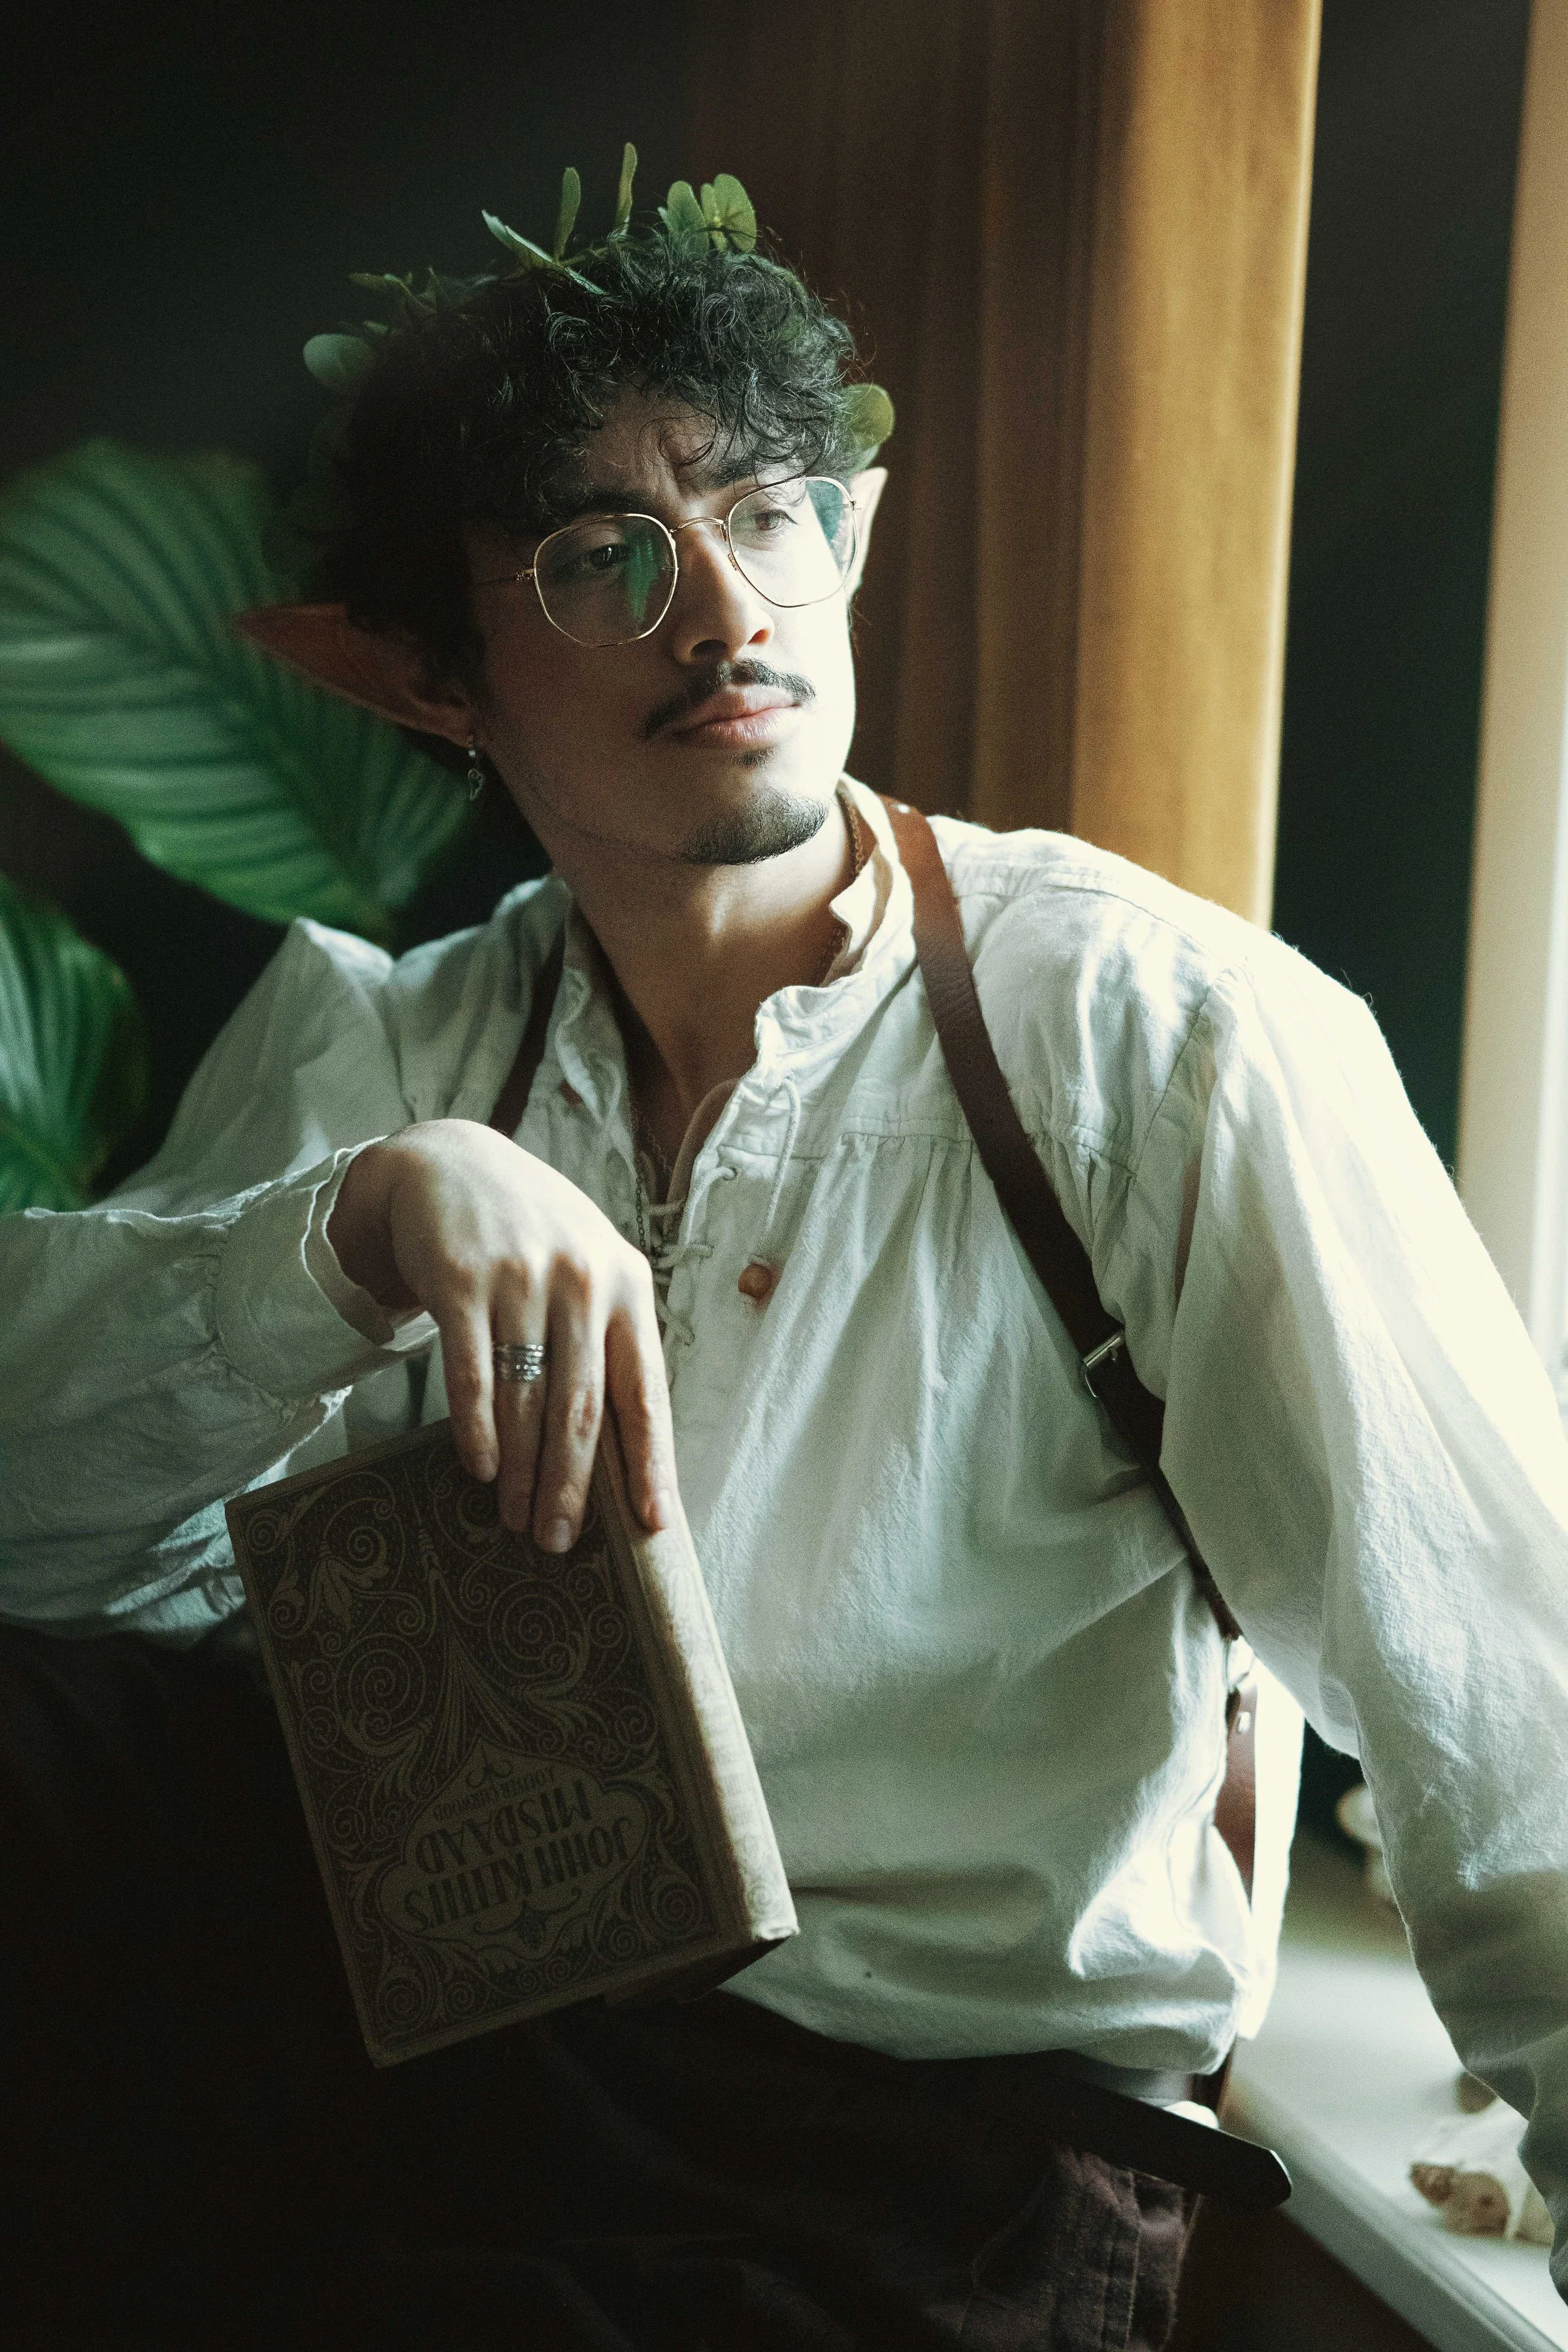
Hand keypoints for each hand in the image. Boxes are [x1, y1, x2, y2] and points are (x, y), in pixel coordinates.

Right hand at [328, 1120, 672, 1551]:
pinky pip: (471, 1375)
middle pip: (582, 1410)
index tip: (652, 1524)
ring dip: (522, 1473)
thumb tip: (626, 1449)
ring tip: (517, 1520)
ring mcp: (520, 1279)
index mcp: (627, 1285)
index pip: (646, 1391)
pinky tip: (480, 1469)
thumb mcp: (590, 1267)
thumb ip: (610, 1340)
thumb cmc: (533, 1234)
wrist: (449, 1163)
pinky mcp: (460, 1280)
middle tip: (560, 1543)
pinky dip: (475, 1431)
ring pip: (525, 1401)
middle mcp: (581, 1281)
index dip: (651, 1463)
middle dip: (573, 1488)